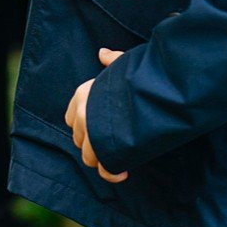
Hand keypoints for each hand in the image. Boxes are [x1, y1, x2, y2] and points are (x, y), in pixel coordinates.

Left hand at [65, 48, 127, 182]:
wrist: (155, 92)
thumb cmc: (140, 78)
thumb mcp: (124, 64)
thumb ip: (112, 61)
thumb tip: (102, 53)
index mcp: (83, 94)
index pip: (72, 118)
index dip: (86, 126)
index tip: (102, 129)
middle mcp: (83, 113)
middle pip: (79, 139)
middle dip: (94, 145)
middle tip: (114, 145)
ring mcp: (92, 133)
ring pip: (89, 156)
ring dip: (103, 160)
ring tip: (120, 159)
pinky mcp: (104, 150)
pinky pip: (103, 168)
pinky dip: (112, 172)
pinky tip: (123, 171)